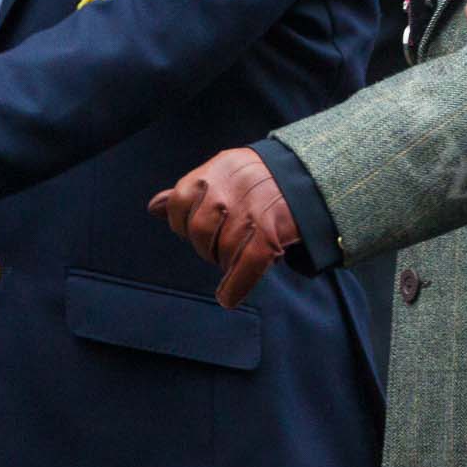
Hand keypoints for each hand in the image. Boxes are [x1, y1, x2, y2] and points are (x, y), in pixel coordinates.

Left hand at [147, 147, 299, 308]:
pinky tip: (229, 297)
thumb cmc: (265, 175)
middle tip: (225, 246)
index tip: (205, 228)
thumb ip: (190, 190)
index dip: (186, 223)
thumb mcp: (227, 169)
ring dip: (227, 262)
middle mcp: (229, 190)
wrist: (313, 172)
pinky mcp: (271, 232)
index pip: (178, 205)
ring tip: (239, 258)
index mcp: (215, 171)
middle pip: (199, 232)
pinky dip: (236, 286)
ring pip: (223, 251)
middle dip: (208, 246)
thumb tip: (153, 207)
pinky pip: (245, 266)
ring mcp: (250, 212)